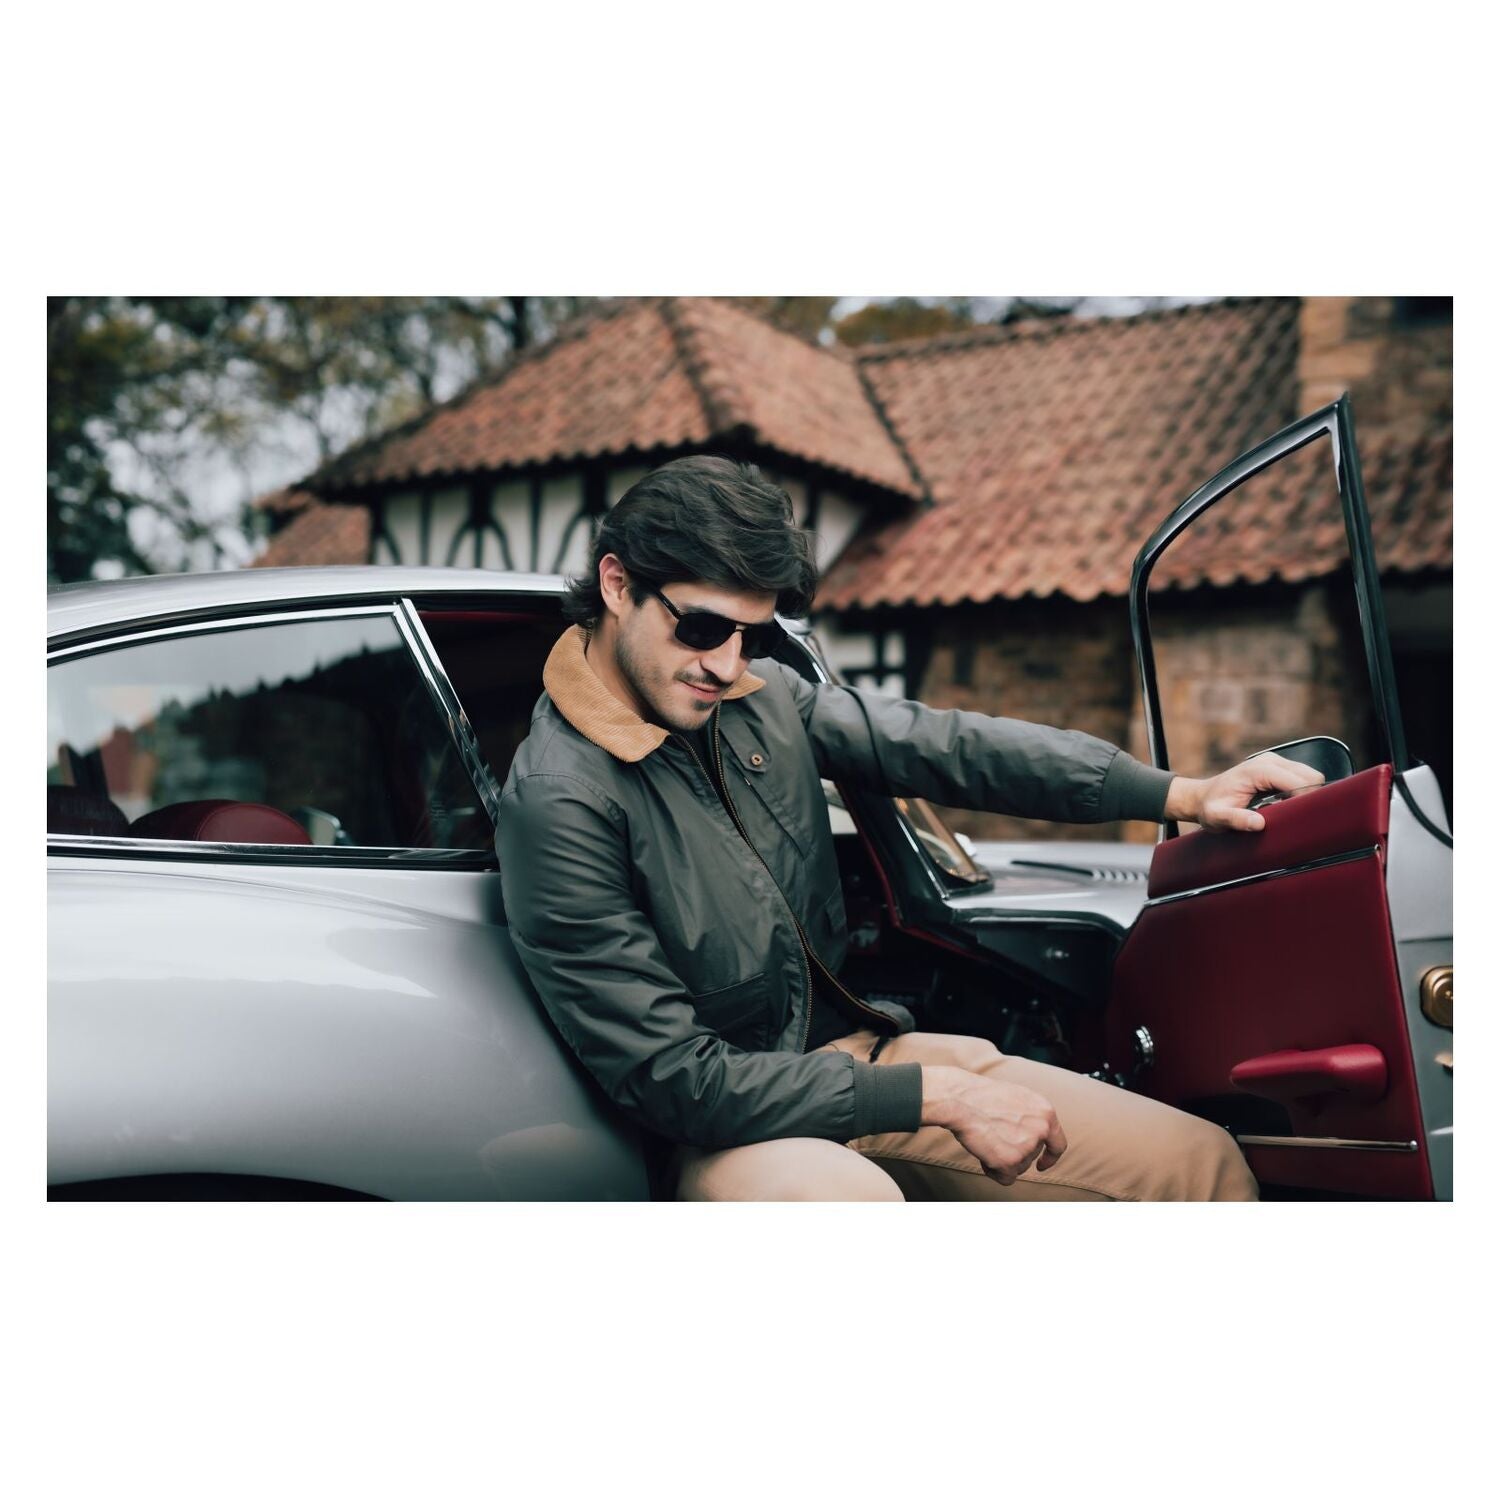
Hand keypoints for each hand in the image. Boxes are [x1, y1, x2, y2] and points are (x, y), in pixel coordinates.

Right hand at [920, 1066, 1067, 1185]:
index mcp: (1045, 1112)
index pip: (1058, 1143)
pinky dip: (993, 1171)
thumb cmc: (981, 1096)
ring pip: (1018, 1168)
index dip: (1050, 1157)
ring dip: (1002, 1161)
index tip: (1042, 1164)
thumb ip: (1031, 1117)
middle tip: (992, 1138)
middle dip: (1013, 1154)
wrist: (960, 1099)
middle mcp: (1041, 1129)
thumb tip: (1032, 1135)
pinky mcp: (1011, 1161)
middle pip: (1032, 1157)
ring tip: (986, 1140)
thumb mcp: (1017, 1098)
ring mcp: (1027, 1146)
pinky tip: (982, 1154)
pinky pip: (1006, 1178)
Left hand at [1165, 752, 1324, 832]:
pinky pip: (1302, 778)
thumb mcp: (1217, 817)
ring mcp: (1275, 762)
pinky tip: (1286, 805)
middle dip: (1310, 797)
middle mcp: (1269, 761)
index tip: (1299, 818)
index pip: (1299, 781)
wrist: (1202, 797)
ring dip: (1307, 794)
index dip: (1305, 800)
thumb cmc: (1210, 808)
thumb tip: (1258, 823)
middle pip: (1311, 775)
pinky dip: (1302, 792)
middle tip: (1296, 817)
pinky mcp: (1278, 768)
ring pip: (1311, 775)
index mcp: (1258, 770)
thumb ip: (1236, 820)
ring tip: (1289, 811)